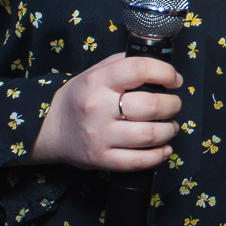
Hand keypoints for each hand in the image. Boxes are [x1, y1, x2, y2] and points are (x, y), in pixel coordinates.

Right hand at [29, 52, 181, 169]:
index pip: (139, 69)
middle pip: (151, 106)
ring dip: (169, 130)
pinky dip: (159, 155)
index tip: (174, 80)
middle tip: (174, 105)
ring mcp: (99, 136)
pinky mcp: (101, 159)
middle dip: (172, 105)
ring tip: (170, 126)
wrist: (50, 128)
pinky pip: (138, 161)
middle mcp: (97, 107)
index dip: (165, 73)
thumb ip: (122, 63)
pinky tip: (164, 148)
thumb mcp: (94, 72)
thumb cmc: (79, 97)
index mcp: (97, 81)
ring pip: (149, 135)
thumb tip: (158, 65)